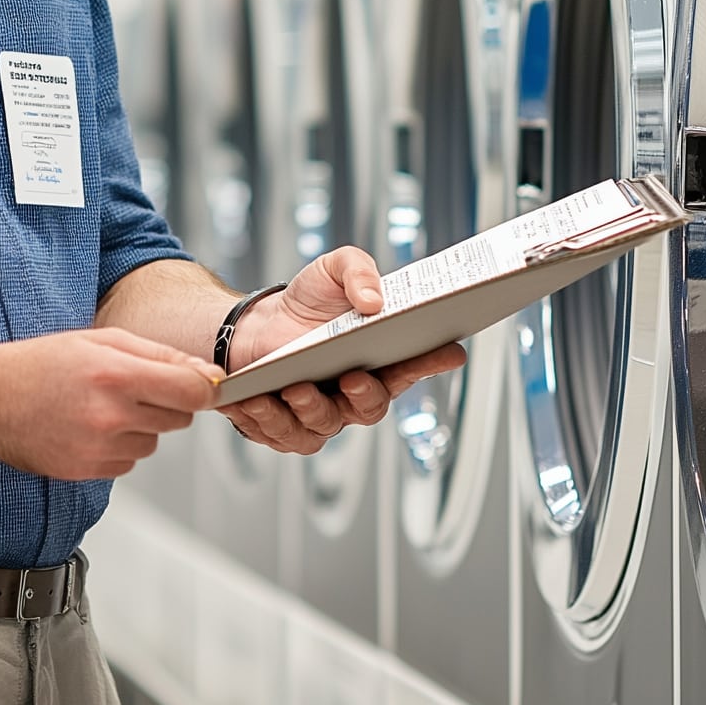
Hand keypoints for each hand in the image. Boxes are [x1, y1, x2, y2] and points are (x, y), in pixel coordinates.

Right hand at [0, 327, 219, 478]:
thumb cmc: (39, 363)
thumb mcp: (100, 340)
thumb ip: (158, 354)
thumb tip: (204, 373)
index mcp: (116, 374)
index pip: (192, 391)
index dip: (203, 387)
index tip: (201, 384)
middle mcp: (109, 415)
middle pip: (179, 418)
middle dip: (167, 402)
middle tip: (130, 386)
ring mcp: (98, 448)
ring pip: (154, 442)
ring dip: (140, 426)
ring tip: (100, 407)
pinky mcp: (87, 471)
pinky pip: (128, 461)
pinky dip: (118, 446)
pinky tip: (88, 428)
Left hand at [218, 247, 467, 455]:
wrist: (256, 326)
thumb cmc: (305, 302)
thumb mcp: (332, 269)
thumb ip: (357, 270)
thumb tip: (373, 301)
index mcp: (381, 356)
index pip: (415, 363)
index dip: (434, 360)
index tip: (451, 351)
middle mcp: (359, 391)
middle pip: (372, 407)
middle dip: (365, 396)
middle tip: (351, 378)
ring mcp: (325, 413)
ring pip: (326, 425)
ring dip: (311, 409)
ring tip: (293, 388)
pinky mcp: (289, 428)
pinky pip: (284, 435)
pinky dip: (268, 420)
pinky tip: (254, 400)